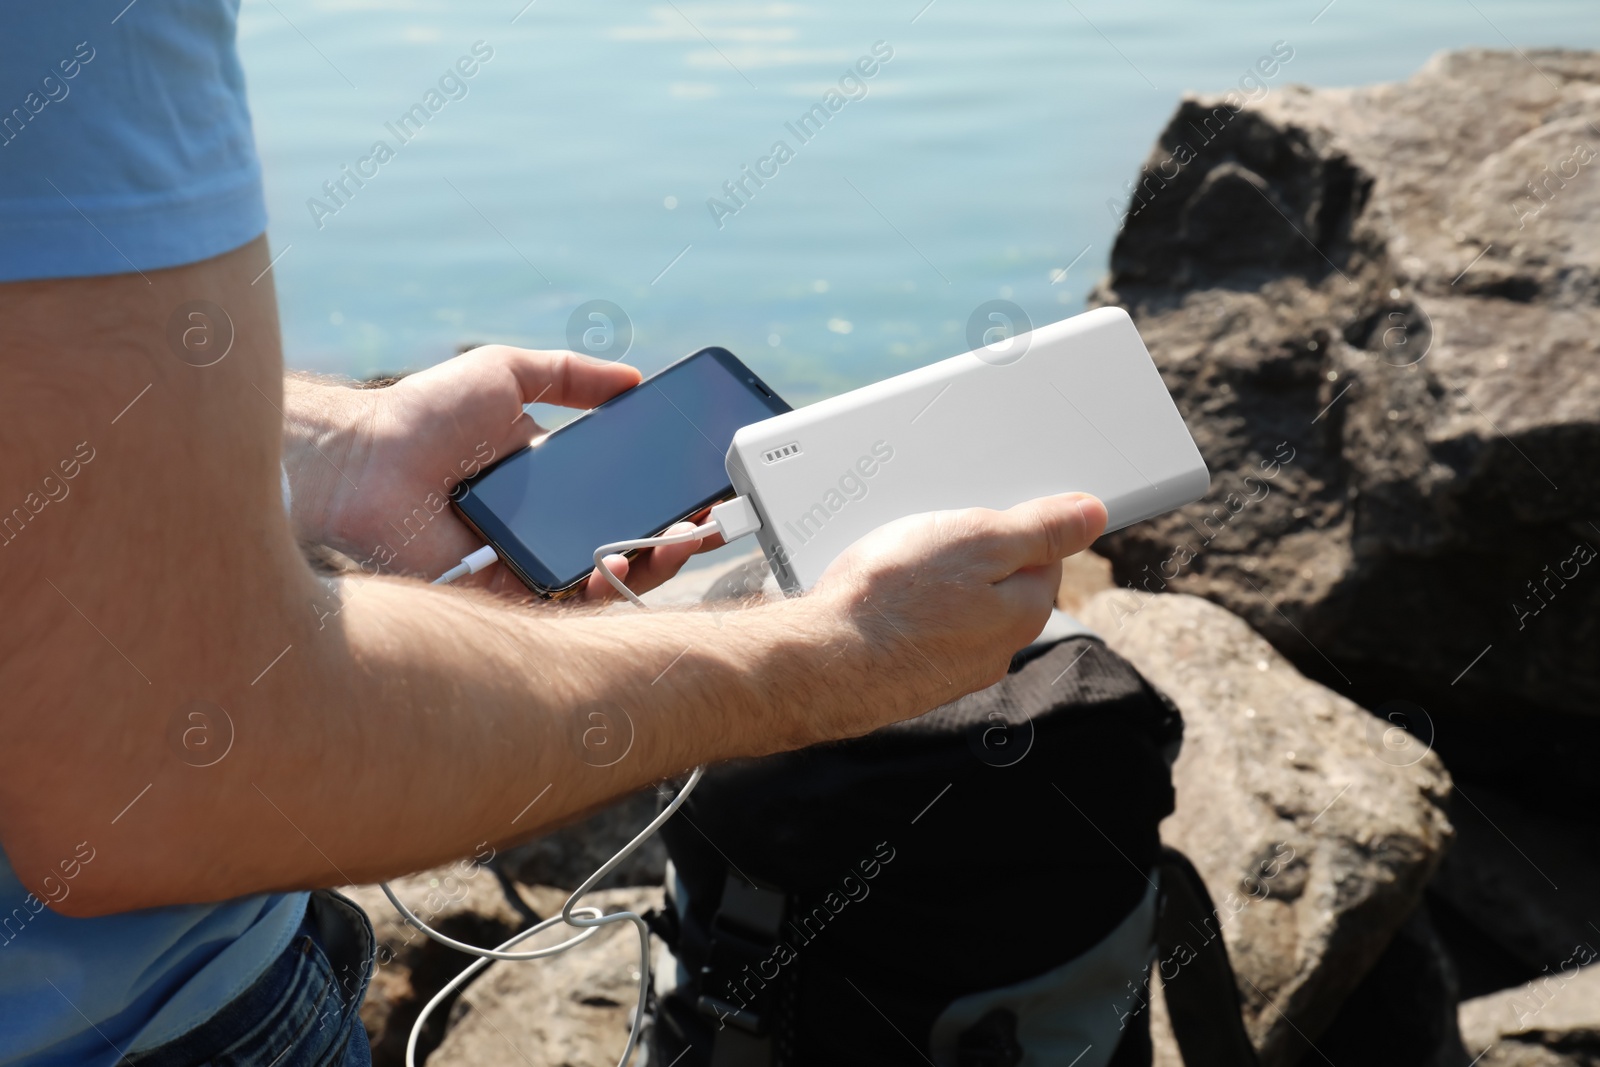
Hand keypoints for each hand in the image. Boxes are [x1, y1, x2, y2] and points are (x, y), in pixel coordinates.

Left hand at [283, 346, 718, 598]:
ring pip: (605, 578)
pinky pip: (568, 604)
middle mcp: (538, 528)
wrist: (359, 466)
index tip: (699, 486)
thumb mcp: (502, 372)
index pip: (615, 495)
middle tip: (708, 519)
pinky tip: (628, 562)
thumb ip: (569, 374)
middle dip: (673, 533)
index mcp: (541, 482)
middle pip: (621, 540)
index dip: (659, 494)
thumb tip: (632, 377)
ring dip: (653, 561)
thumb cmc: (417, 417)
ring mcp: (525, 568)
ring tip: (683, 538)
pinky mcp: (506, 601)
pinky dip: (606, 588)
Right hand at [809, 492, 1107, 727]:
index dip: (1012, 527)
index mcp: (1024, 612)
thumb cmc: (892, 599)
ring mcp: (951, 669)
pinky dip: (904, 612)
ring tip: (895, 566)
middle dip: (969, 557)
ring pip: (956, 610)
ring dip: (933, 586)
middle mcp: (995, 649)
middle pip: (998, 585)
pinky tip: (877, 599)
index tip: (980, 515)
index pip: (1043, 558)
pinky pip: (919, 632)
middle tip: (929, 537)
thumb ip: (1040, 529)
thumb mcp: (979, 538)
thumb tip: (1092, 516)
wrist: (822, 661)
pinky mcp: (911, 677)